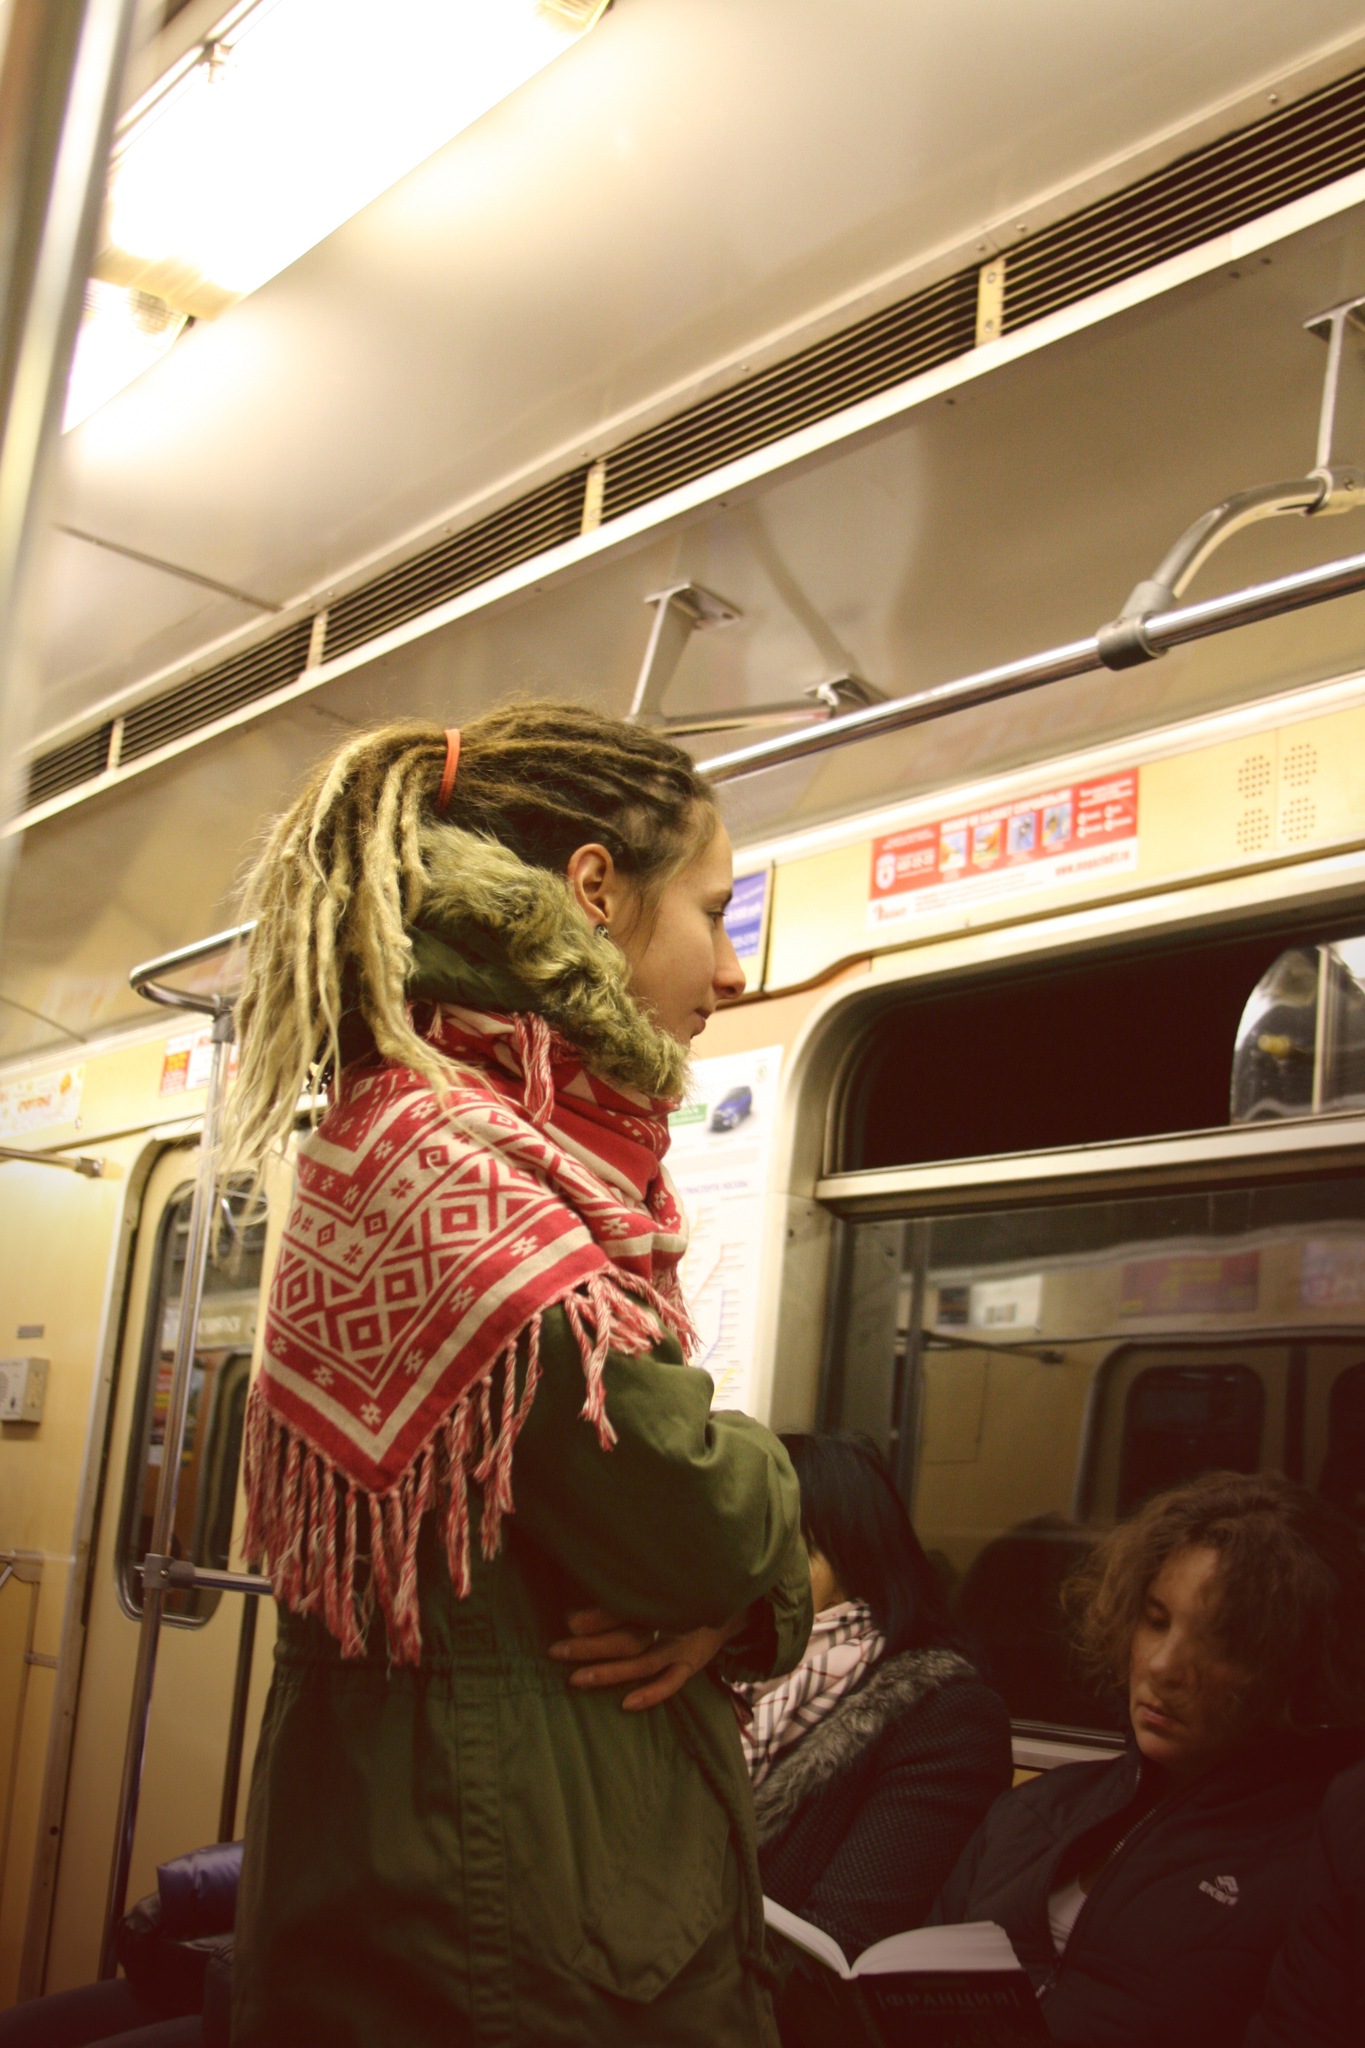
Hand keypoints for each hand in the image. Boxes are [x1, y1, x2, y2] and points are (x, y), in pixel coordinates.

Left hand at [548, 1606, 745, 1710]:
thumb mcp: (655, 1586)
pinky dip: (651, 1695)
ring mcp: (681, 1645)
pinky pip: (671, 1683)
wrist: (725, 1599)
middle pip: (627, 1637)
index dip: (596, 1616)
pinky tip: (626, 1704)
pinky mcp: (691, 1664)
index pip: (623, 1607)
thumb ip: (620, 1595)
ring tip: (575, 1680)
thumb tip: (575, 1611)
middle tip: (556, 1651)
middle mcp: (669, 1620)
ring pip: (643, 1663)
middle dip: (590, 1645)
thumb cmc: (676, 1591)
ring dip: (609, 1672)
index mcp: (657, 1596)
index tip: (568, 1621)